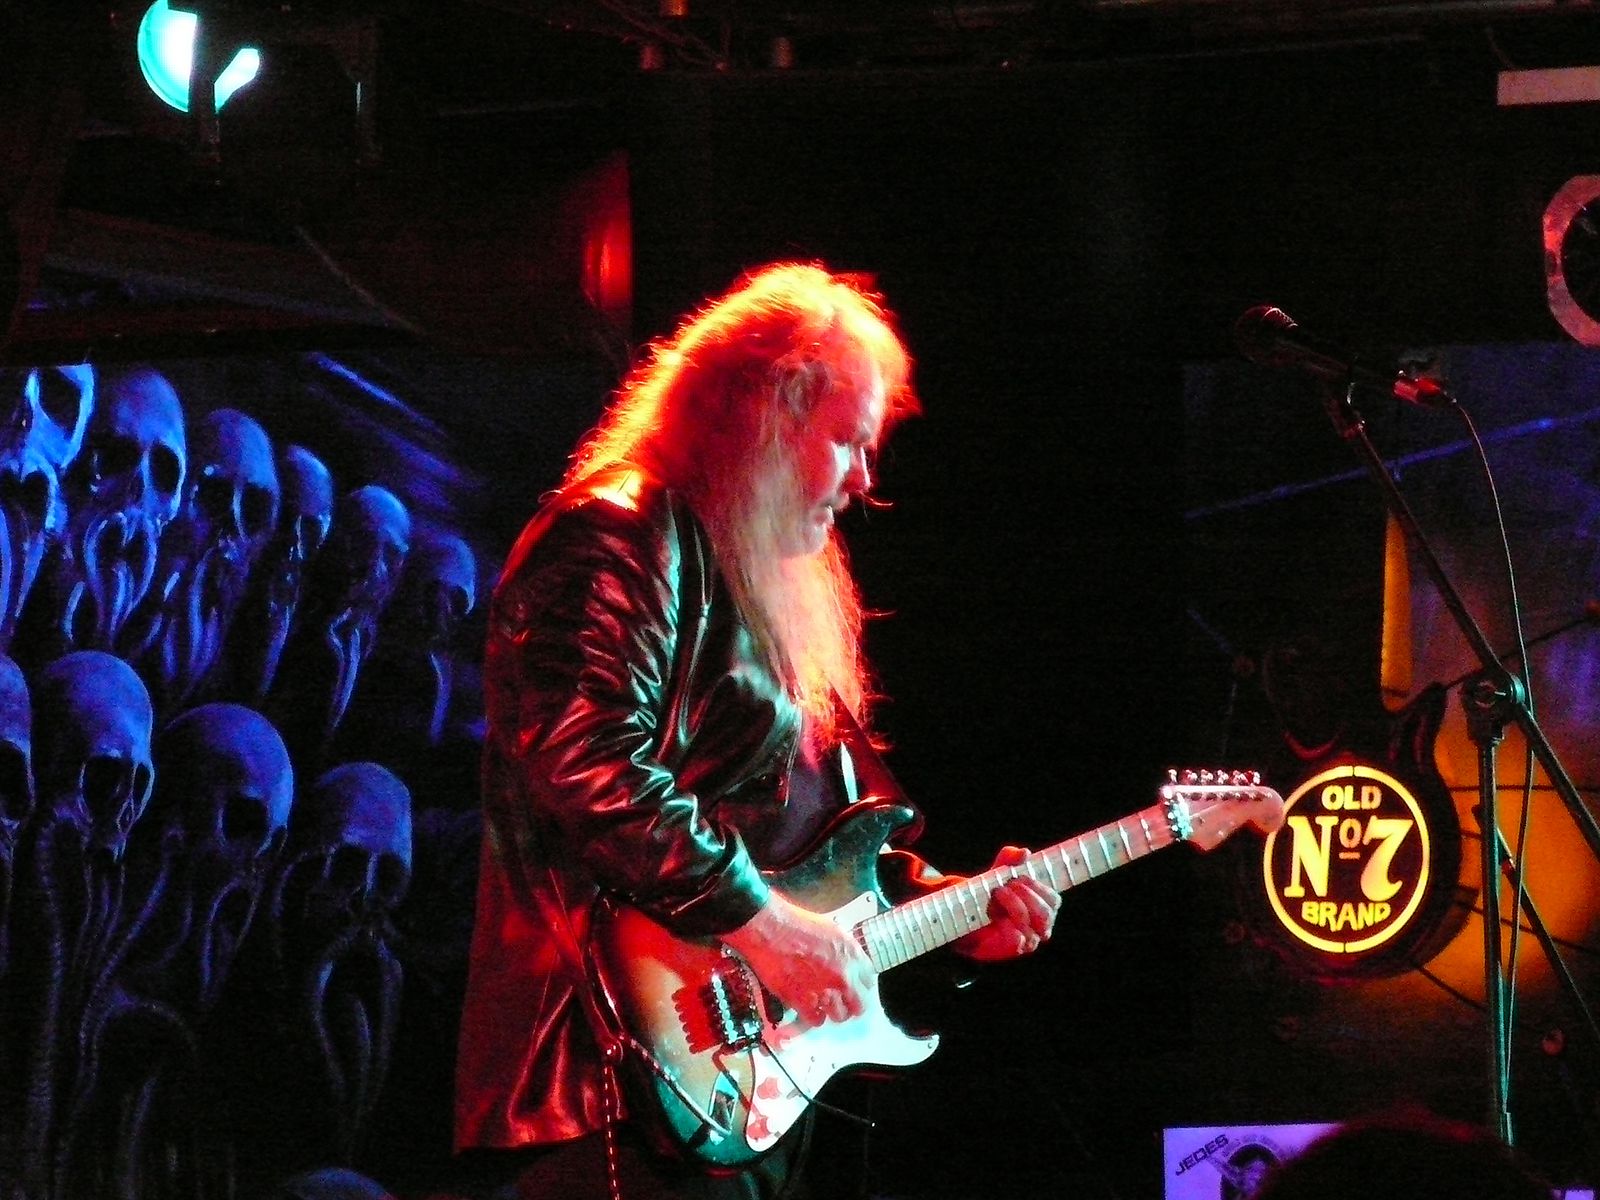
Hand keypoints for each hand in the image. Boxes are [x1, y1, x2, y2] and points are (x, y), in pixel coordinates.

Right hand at [722, 891, 876, 1026]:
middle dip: (850, 1004)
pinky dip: (811, 1016)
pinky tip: (805, 1006)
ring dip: (831, 1011)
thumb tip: (846, 962)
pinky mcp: (803, 1002)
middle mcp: (842, 975)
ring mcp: (824, 991)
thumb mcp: (829, 929)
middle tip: (840, 1001)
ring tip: (821, 1004)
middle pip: (860, 1005)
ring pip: (839, 1016)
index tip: (853, 987)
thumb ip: (842, 951)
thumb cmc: (793, 923)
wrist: (768, 928)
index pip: (869, 981)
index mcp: (851, 954)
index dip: (859, 985)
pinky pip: (816, 1020)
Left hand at [953, 845, 1060, 961]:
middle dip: (1024, 895)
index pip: (1053, 899)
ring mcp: (1028, 940)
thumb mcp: (998, 870)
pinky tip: (994, 915)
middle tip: (1005, 885)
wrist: (967, 915)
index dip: (1038, 887)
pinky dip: (1005, 926)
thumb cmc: (990, 892)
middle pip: (1045, 913)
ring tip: (996, 895)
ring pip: (1030, 925)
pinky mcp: (1012, 950)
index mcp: (1044, 906)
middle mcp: (1040, 926)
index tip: (1020, 876)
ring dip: (1012, 906)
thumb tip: (1024, 853)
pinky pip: (1016, 940)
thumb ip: (1010, 858)